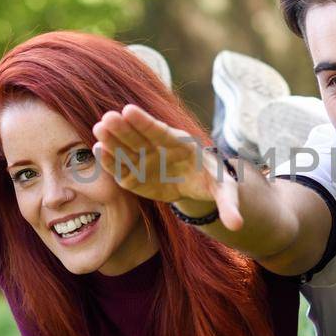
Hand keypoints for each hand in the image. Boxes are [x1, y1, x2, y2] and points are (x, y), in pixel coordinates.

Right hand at [93, 105, 243, 229]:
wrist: (199, 184)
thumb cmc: (213, 180)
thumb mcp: (225, 190)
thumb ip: (229, 204)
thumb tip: (237, 226)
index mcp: (182, 146)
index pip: (161, 132)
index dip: (145, 122)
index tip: (129, 109)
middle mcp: (161, 149)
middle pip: (140, 138)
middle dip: (124, 129)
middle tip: (107, 118)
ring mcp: (148, 161)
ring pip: (128, 150)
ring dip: (113, 141)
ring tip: (98, 129)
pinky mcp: (138, 176)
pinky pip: (124, 169)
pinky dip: (112, 162)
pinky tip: (98, 151)